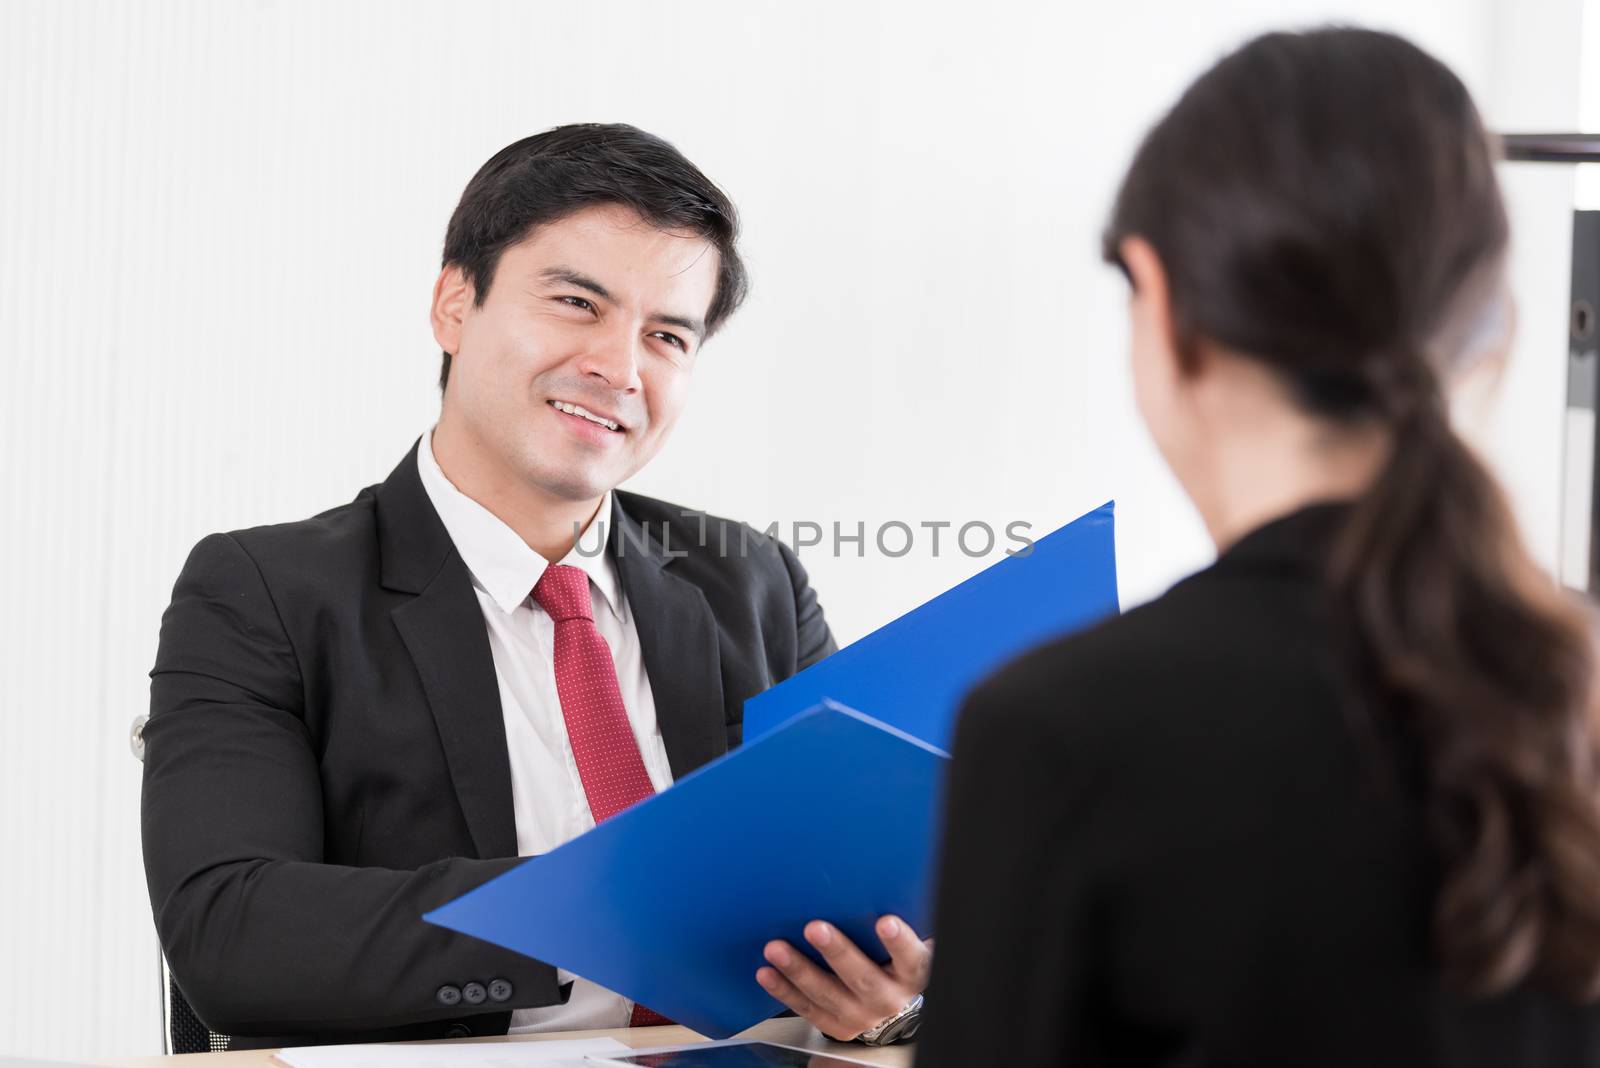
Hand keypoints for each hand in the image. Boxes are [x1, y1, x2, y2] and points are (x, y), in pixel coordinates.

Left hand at [756, 915, 931, 1041]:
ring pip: (828, 994)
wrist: (888, 998)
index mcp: (911, 973)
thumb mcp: (902, 939)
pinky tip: (766, 973)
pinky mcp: (837, 1026)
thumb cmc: (891, 956)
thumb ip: (891, 916)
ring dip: (799, 970)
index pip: (911, 957)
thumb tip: (870, 880)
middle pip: (863, 978)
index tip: (885, 921)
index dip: (899, 942)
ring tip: (776, 948)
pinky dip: (784, 991)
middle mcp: (889, 998)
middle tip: (814, 928)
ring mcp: (862, 1016)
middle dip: (837, 952)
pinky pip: (807, 1008)